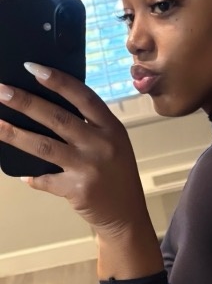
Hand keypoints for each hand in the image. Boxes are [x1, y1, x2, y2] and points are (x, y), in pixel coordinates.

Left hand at [0, 63, 147, 239]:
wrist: (126, 215)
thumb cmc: (115, 176)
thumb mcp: (112, 144)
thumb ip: (89, 126)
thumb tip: (46, 108)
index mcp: (111, 128)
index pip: (83, 96)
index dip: (57, 81)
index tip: (32, 68)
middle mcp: (101, 145)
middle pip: (57, 118)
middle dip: (25, 102)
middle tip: (1, 91)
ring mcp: (89, 168)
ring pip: (44, 146)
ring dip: (15, 134)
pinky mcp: (77, 190)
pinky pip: (45, 179)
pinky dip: (31, 176)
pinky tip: (20, 172)